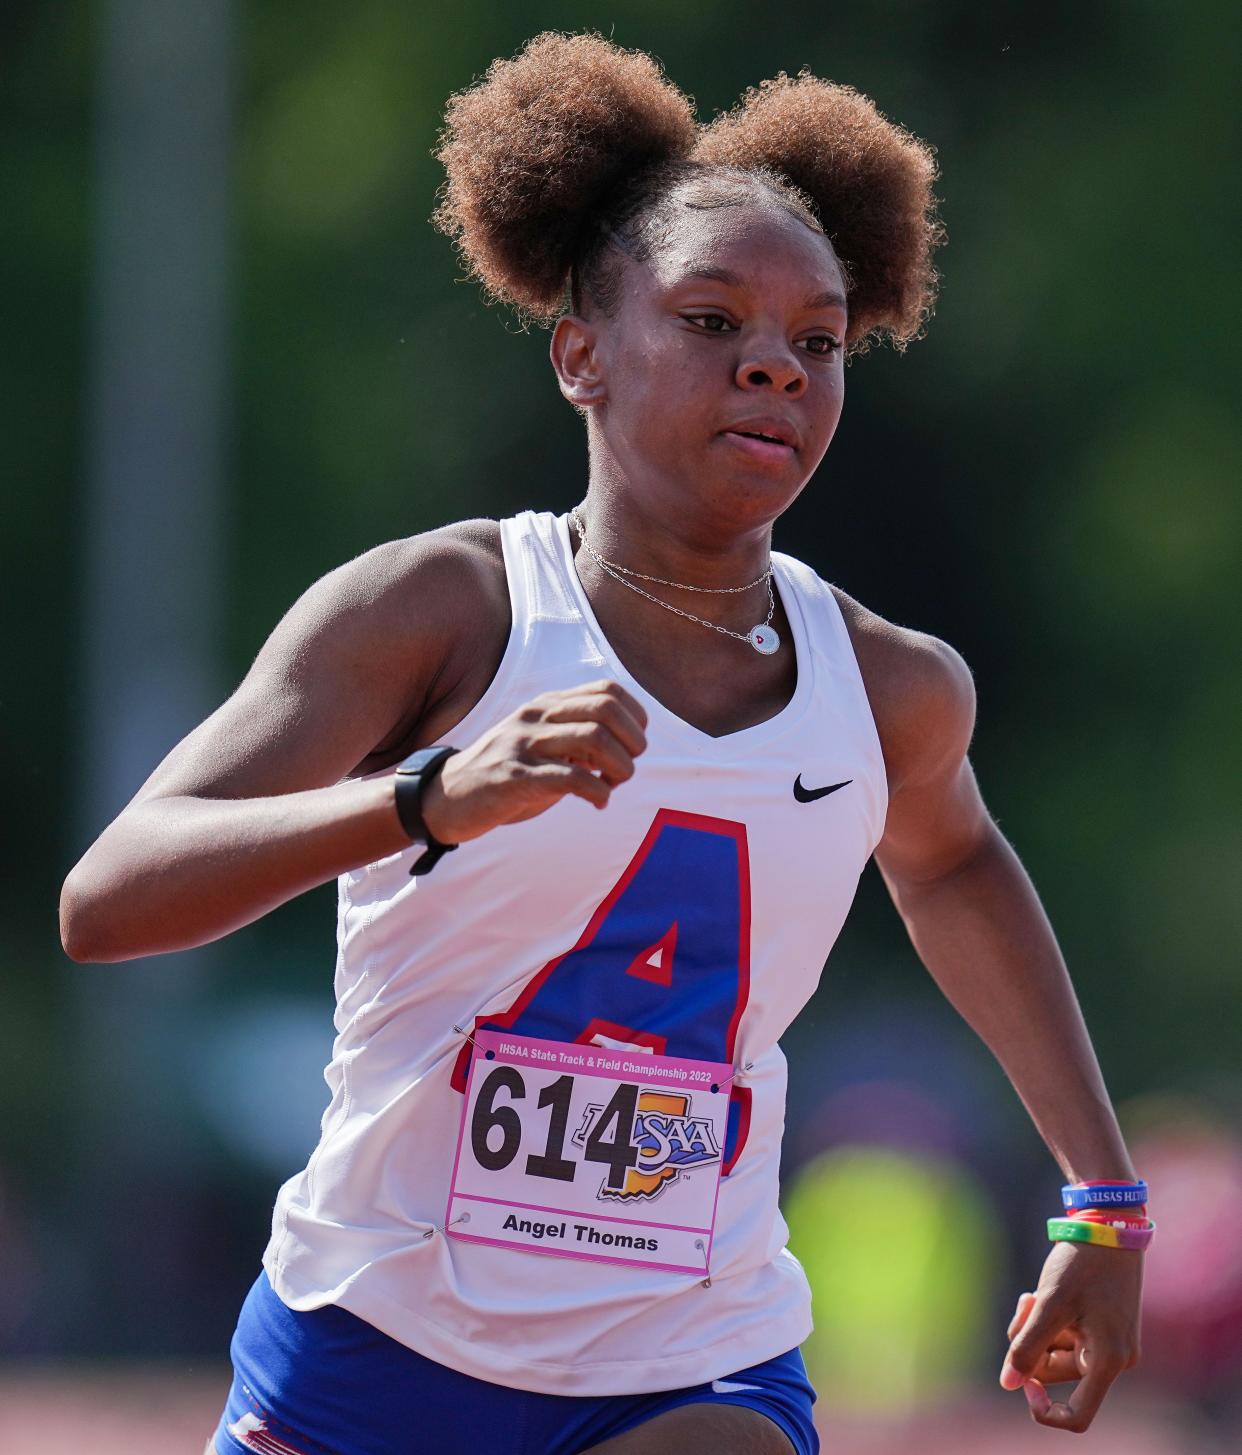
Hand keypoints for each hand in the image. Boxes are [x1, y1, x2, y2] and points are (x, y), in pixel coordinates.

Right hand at [419, 680, 647, 843]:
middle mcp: (536, 717)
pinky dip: (596, 791)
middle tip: (626, 769)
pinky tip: (597, 802)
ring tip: (613, 786)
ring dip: (619, 767)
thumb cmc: (503, 774)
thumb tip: (624, 750)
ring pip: (594, 739)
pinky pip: (570, 777)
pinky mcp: (514, 777)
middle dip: (632, 742)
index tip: (632, 746)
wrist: (445, 797)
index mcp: (546, 705)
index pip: (608, 690)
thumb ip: (578, 741)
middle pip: (607, 709)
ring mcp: (523, 744)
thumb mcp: (542, 746)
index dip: (635, 717)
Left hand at [1000, 1240, 1142, 1432]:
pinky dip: (1048, 1319)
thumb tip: (1008, 1384)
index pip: (1078, 1416)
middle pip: (1055, 1373)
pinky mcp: (1102, 1327)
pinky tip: (1041, 1293)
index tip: (1021, 1382)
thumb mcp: (1049, 1304)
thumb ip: (1027, 1346)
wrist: (1108, 1225)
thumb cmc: (1082, 1264)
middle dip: (1032, 1344)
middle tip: (1026, 1305)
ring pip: (1054, 1352)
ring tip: (1034, 1295)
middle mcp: (1115, 1359)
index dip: (1045, 1409)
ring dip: (1037, 1327)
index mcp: (1108, 1362)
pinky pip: (1063, 1336)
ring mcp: (1109, 1343)